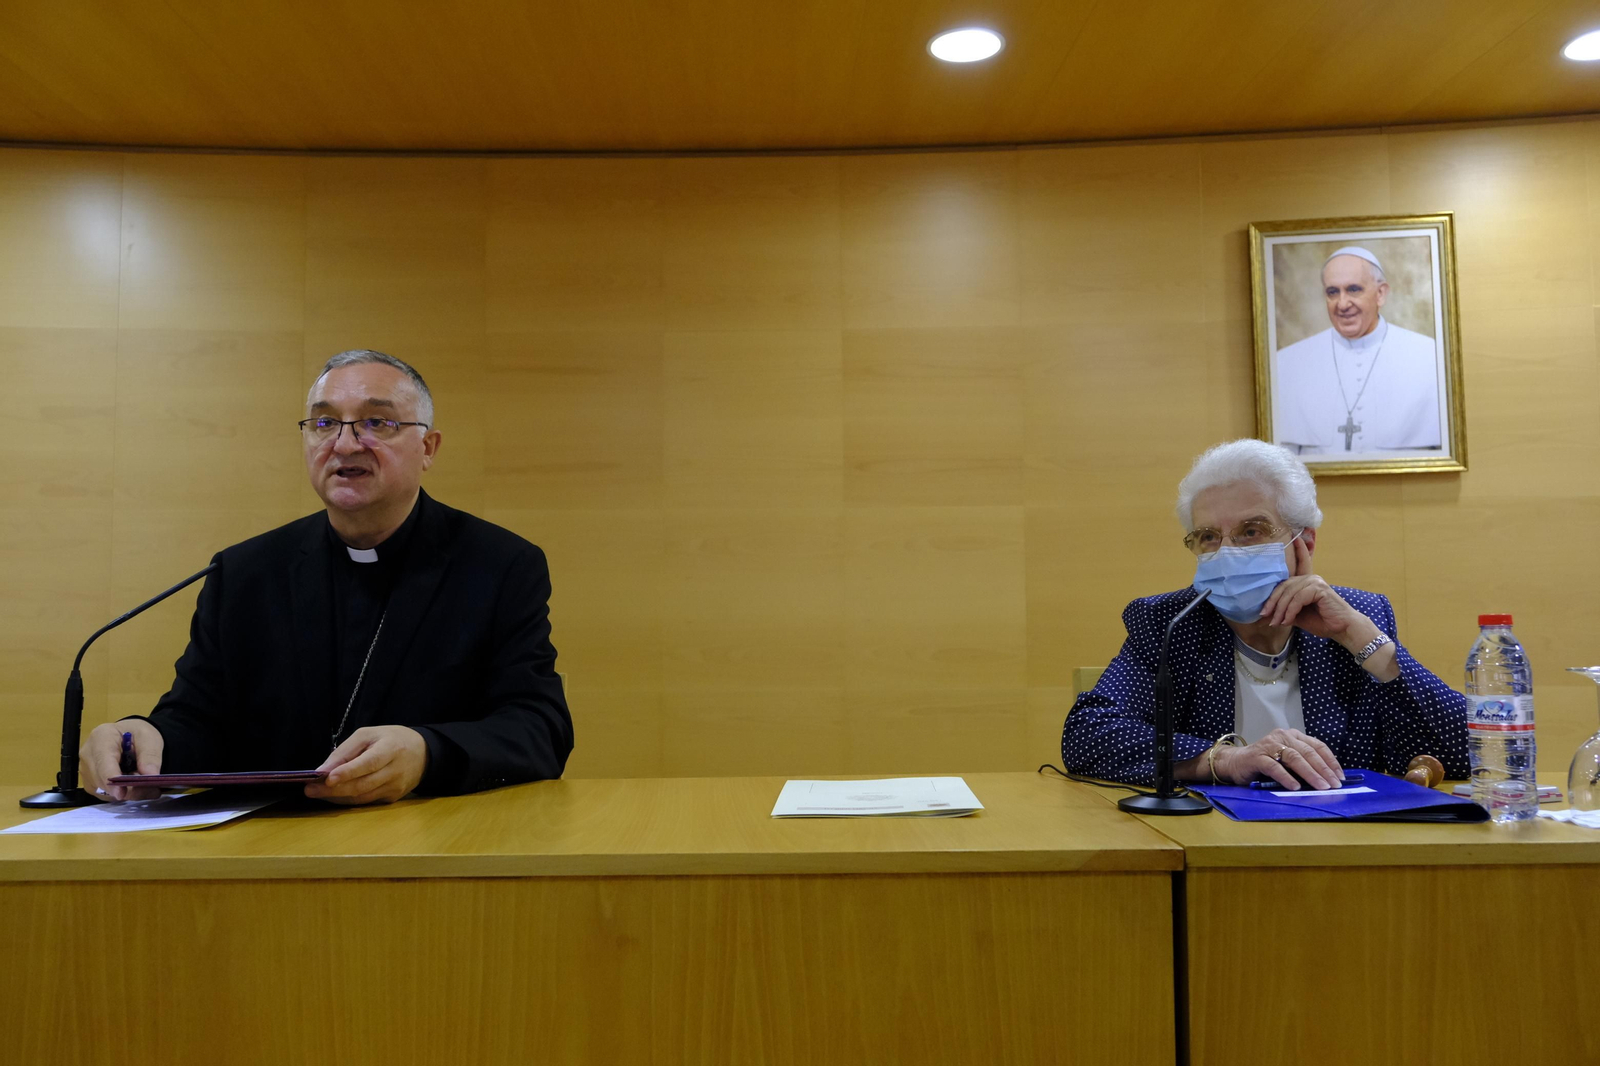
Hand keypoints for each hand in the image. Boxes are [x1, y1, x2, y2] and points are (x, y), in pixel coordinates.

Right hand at [80, 719, 164, 800]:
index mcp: (101, 738)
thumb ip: (150, 756)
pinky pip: (105, 794)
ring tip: (142, 783)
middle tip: (151, 788)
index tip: (122, 793)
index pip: (103, 764)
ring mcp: (86, 770)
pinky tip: (133, 786)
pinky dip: (121, 793)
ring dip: (125, 792)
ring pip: (104, 791)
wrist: (129, 735)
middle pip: (102, 780)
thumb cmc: (137, 734)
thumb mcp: (149, 738)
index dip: (112, 781)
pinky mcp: (90, 782)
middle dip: (126, 788)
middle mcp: (88, 755)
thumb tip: (151, 775)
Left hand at [305, 726, 427, 805]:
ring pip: (362, 797)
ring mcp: (395, 787)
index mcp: (390, 749)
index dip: (348, 772)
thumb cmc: (391, 739)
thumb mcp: (368, 734)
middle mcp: (395, 770)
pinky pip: (366, 801)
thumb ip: (345, 751)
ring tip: (317, 793)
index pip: (369, 763)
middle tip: (310, 789)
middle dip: (333, 789)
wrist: (423, 753)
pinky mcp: (393, 798)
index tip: (327, 778)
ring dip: (336, 797)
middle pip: (362, 785)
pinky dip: (347, 800)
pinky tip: (334, 795)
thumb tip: (323, 771)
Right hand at [1212, 728, 1344, 790]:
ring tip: (1320, 786)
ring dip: (1310, 773)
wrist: (1235, 763)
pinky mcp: (1257, 757)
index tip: (1340, 776)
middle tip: (1334, 784)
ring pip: (1294, 758)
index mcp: (1293, 735)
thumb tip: (1328, 779)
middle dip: (1323, 769)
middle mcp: (1282, 736)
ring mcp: (1269, 745)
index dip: (1330, 761)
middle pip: (1307, 752)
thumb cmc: (1265, 763)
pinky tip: (1296, 787)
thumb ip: (1303, 763)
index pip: (1317, 745)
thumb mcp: (1287, 760)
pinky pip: (1274, 767)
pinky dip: (1286, 777)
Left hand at [1260, 537, 1375, 645]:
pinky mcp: (1319, 588)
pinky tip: (1288, 620)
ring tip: (1276, 622)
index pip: (1297, 566)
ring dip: (1281, 610)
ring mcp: (1315, 581)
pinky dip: (1290, 611)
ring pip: (1289, 593)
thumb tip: (1264, 615)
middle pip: (1284, 585)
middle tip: (1264, 615)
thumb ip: (1284, 610)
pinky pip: (1298, 598)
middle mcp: (1311, 578)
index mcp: (1306, 581)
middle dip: (1273, 602)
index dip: (1298, 551)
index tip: (1294, 537)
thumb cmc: (1321, 621)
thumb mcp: (1297, 615)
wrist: (1341, 629)